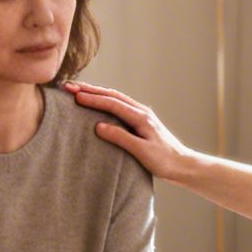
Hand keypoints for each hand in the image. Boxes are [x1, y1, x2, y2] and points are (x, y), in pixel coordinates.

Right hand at [63, 81, 194, 180]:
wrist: (183, 165)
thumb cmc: (164, 161)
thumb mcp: (142, 152)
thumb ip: (121, 138)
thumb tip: (98, 126)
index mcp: (141, 117)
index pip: (112, 104)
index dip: (92, 99)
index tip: (74, 96)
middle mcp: (141, 111)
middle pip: (112, 95)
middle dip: (90, 90)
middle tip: (69, 86)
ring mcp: (141, 114)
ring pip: (115, 98)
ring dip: (96, 92)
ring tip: (77, 90)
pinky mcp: (141, 120)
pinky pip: (119, 105)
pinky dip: (104, 100)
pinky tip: (96, 101)